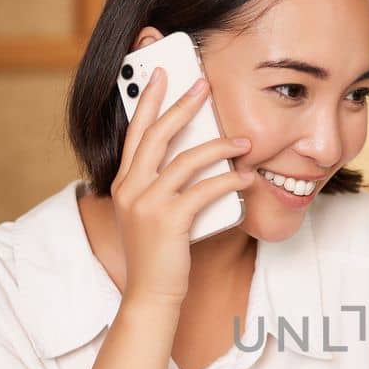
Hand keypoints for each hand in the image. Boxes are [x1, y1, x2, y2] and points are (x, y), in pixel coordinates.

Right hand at [111, 67, 256, 305]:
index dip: (149, 100)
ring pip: (185, 160)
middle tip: (204, 85)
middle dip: (182, 105)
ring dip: (219, 146)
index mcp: (123, 182)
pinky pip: (203, 190)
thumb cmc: (159, 253)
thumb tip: (200, 156)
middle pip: (157, 134)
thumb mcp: (153, 213)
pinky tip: (245, 176)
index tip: (163, 74)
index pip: (135, 132)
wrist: (151, 294)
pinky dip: (228, 180)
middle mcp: (129, 188)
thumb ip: (165, 185)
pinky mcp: (169, 220)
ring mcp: (147, 204)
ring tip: (244, 141)